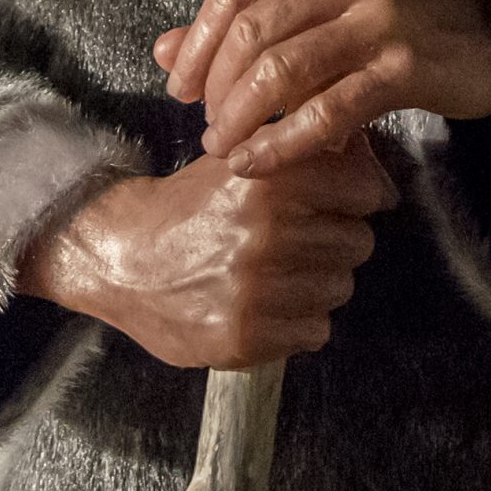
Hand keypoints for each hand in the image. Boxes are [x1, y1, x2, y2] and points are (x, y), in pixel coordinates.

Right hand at [16, 133, 396, 367]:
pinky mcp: (245, 338)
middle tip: (293, 242)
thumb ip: (302, 151)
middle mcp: (266, 234)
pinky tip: (263, 306)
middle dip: (332, 241)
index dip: (353, 196)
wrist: (118, 258)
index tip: (335, 203)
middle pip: (357, 242)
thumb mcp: (239, 161)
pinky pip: (316, 331)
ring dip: (315, 283)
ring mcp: (256, 290)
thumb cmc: (188, 207)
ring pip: (339, 288)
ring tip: (272, 274)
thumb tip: (372, 159)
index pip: (365, 190)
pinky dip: (297, 323)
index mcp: (268, 181)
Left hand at [153, 0, 490, 176]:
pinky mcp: (406, 67)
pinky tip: (259, 164)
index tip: (179, 91)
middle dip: (218, 90)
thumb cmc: (392, 18)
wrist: (488, 32)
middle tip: (211, 129)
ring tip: (227, 150)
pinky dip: (283, 143)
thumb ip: (246, 20)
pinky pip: (327, 111)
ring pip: (282, 72)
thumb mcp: (319, 2)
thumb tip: (159, 50)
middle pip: (252, 34)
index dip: (195, 46)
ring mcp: (381, 15)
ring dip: (242, 119)